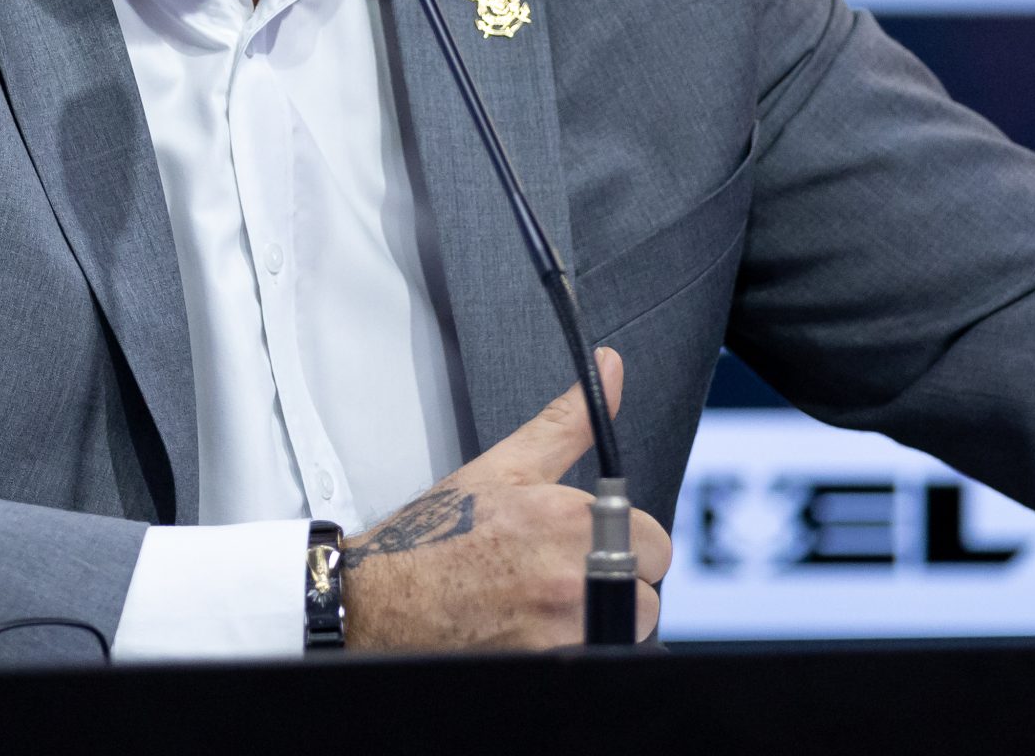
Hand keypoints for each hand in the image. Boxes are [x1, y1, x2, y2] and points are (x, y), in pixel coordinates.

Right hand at [340, 347, 671, 650]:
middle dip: (613, 588)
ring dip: (596, 625)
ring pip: (621, 635)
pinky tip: (530, 634)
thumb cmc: (433, 535)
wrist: (378, 602)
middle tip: (558, 576)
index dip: (627, 542)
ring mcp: (560, 633)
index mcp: (569, 519)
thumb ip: (567, 420)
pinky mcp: (546, 668)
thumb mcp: (504, 466)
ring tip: (542, 607)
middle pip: (645, 599)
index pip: (655, 544)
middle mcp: (572, 579)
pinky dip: (570, 652)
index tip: (589, 544)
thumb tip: (611, 367)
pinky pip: (592, 661)